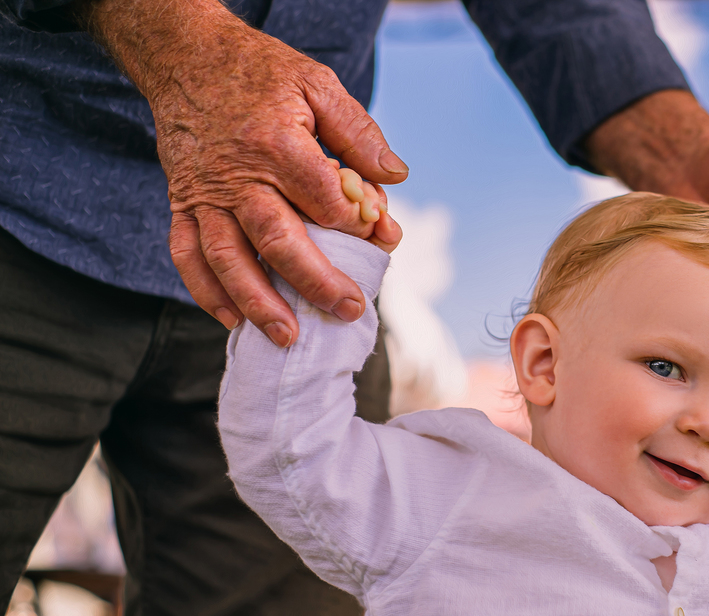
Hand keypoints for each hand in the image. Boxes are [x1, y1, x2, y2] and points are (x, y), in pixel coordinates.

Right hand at [83, 0, 408, 346]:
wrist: (185, 56)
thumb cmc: (259, 73)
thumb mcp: (317, 84)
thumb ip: (358, 131)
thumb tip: (396, 176)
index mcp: (277, 142)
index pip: (325, 199)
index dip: (357, 224)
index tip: (382, 238)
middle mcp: (237, 176)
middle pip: (278, 240)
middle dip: (316, 282)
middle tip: (348, 310)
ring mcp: (205, 195)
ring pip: (229, 258)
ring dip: (257, 303)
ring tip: (287, 336)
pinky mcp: (182, 204)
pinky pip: (188, 255)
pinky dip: (206, 292)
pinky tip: (231, 321)